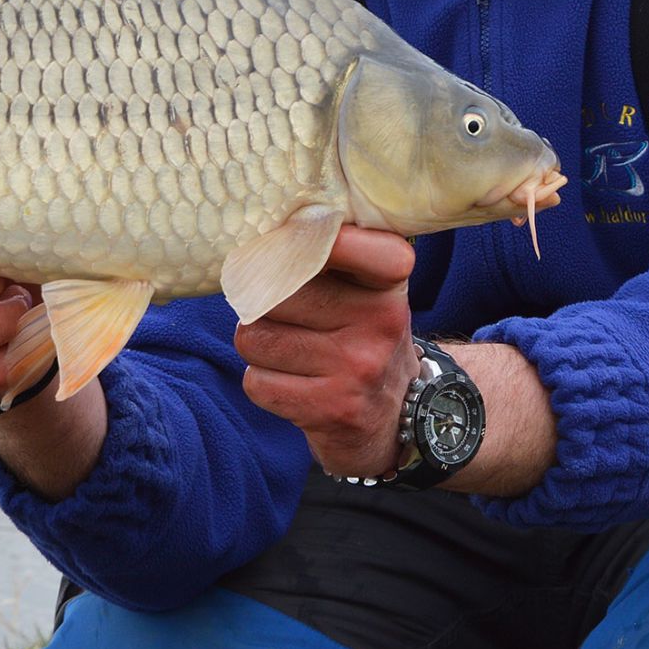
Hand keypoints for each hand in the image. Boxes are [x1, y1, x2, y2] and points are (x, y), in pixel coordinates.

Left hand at [234, 225, 416, 479]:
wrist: (393, 417)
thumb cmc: (362, 335)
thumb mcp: (367, 291)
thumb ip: (328, 256)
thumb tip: (263, 231)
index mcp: (388, 284)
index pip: (340, 243)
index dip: (302, 239)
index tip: (287, 241)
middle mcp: (379, 323)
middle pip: (273, 293)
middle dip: (260, 303)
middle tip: (277, 310)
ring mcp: (357, 369)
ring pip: (255, 338)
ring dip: (257, 344)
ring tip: (284, 348)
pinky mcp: (331, 410)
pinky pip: (256, 383)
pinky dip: (261, 382)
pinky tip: (290, 381)